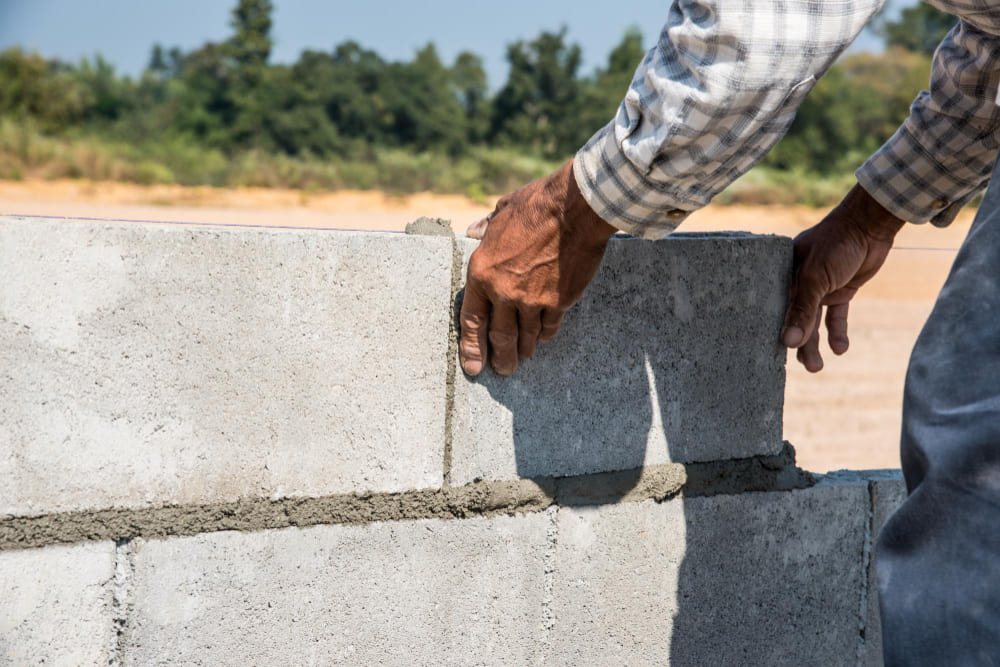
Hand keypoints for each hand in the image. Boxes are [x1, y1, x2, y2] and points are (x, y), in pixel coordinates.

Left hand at [459, 160, 615, 375]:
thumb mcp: (501, 211)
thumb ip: (485, 228)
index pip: (471, 319)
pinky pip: (549, 327)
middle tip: (502, 370)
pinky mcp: (558, 302)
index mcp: (482, 272)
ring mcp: (532, 300)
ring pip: (526, 336)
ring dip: (524, 350)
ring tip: (523, 356)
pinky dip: (545, 335)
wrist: (574, 209)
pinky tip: (543, 337)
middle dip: (500, 359)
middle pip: (499, 337)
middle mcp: (504, 292)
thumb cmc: (536, 205)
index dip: (470, 346)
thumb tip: (473, 230)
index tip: (472, 366)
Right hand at [781, 184, 904, 371]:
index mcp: (783, 276)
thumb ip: (802, 311)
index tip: (773, 355)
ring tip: (817, 367)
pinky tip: (840, 349)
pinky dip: (837, 332)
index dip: (775, 331)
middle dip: (799, 344)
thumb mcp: (815, 279)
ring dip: (816, 344)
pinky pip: (835, 317)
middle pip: (794, 320)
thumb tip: (789, 343)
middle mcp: (798, 284)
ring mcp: (820, 288)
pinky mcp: (841, 291)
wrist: (870, 226)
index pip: (775, 309)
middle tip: (806, 367)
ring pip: (814, 322)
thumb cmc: (835, 244)